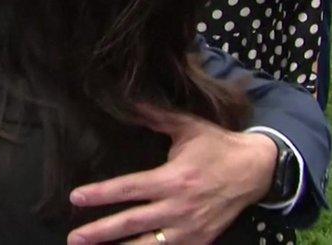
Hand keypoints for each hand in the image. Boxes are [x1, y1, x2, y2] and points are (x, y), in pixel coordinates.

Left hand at [67, 105, 276, 244]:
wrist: (256, 170)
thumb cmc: (217, 145)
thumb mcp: (187, 126)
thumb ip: (155, 116)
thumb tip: (127, 101)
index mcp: (172, 179)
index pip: (129, 189)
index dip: (101, 194)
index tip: (76, 197)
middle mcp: (179, 207)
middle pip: (132, 223)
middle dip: (101, 232)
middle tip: (75, 238)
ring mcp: (190, 229)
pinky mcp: (201, 241)